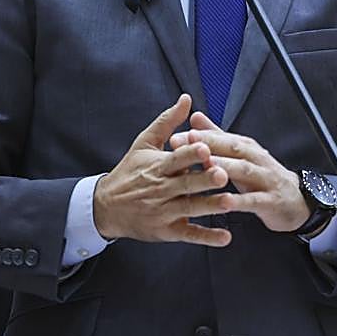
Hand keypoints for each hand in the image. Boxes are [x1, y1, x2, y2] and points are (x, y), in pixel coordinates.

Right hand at [93, 95, 233, 245]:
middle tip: (223, 174)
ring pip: (190, 209)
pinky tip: (225, 237)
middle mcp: (161, 189)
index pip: (175, 158)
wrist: (106, 207)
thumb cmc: (129, 172)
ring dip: (210, 206)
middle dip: (204, 180)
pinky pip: (189, 234)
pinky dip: (207, 237)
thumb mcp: (144, 143)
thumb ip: (168, 122)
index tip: (205, 146)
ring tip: (230, 203)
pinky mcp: (167, 231)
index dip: (189, 153)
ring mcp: (164, 212)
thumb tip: (187, 99)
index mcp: (157, 167)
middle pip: (185, 184)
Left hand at [169, 112, 309, 232]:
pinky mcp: (271, 200)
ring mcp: (265, 178)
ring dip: (224, 167)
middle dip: (208, 146)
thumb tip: (194, 117)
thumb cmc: (261, 177)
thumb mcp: (240, 155)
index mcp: (245, 146)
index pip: (221, 137)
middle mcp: (256, 158)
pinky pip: (253, 200)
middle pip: (232, 148)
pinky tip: (224, 202)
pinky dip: (239, 201)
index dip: (199, 136)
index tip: (176, 138)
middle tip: (184, 147)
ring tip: (204, 167)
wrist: (295, 202)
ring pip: (243, 170)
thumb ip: (216, 136)